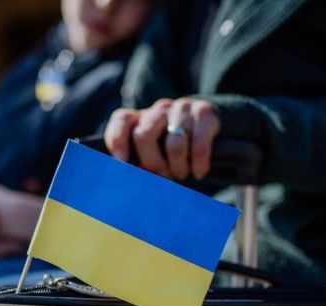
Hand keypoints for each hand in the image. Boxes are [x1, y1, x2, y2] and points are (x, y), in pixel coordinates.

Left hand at [104, 97, 219, 179]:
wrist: (208, 125)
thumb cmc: (173, 145)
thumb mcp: (155, 151)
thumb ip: (141, 163)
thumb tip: (138, 178)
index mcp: (141, 117)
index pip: (121, 120)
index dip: (117, 140)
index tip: (121, 162)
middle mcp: (159, 109)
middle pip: (144, 136)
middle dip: (152, 163)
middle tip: (163, 177)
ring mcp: (181, 108)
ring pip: (174, 144)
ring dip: (177, 167)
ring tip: (181, 175)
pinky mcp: (204, 111)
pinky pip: (199, 146)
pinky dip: (198, 164)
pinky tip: (199, 172)